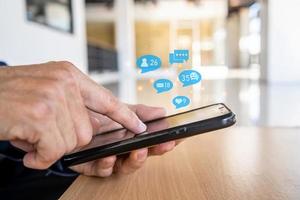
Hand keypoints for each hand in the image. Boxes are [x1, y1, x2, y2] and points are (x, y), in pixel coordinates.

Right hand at [0, 61, 145, 168]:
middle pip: (87, 130)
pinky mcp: (41, 115)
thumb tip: (92, 126)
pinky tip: (27, 144)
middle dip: (65, 139)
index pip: (106, 99)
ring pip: (72, 141)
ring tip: (30, 134)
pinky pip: (54, 149)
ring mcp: (53, 97)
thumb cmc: (10, 96)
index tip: (141, 126)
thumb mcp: (45, 88)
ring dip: (49, 146)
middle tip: (43, 132)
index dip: (126, 115)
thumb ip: (71, 103)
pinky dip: (39, 155)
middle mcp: (65, 82)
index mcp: (69, 75)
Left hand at [70, 104, 180, 176]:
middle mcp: (121, 148)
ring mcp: (108, 156)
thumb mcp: (116, 108)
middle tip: (164, 144)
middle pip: (144, 154)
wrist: (63, 112)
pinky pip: (102, 170)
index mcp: (129, 135)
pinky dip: (107, 165)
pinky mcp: (91, 164)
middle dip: (156, 151)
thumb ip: (138, 112)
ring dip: (135, 160)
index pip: (152, 140)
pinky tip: (109, 156)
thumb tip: (161, 112)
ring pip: (127, 166)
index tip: (176, 137)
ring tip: (139, 150)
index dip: (164, 140)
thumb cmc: (91, 113)